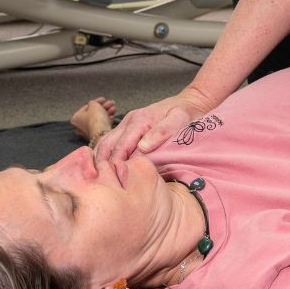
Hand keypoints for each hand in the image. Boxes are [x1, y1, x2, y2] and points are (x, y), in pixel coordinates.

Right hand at [93, 86, 218, 172]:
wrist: (189, 102)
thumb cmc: (186, 113)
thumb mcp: (179, 120)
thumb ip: (162, 132)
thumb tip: (142, 148)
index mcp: (140, 120)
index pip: (120, 147)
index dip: (115, 165)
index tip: (114, 182)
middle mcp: (129, 121)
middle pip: (107, 145)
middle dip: (101, 165)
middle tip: (101, 186)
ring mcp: (127, 124)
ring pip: (105, 143)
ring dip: (101, 160)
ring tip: (99, 181)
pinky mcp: (128, 128)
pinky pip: (111, 142)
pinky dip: (106, 155)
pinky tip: (107, 170)